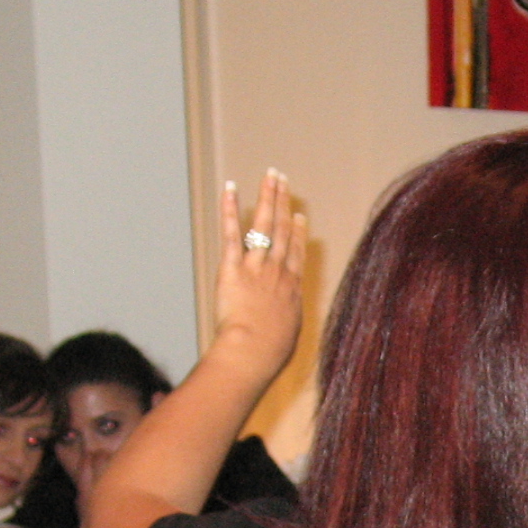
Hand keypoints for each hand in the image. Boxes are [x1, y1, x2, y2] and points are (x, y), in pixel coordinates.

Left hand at [208, 171, 305, 375]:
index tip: (298, 215)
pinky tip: (230, 189)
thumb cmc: (271, 351)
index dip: (297, 231)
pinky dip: (229, 209)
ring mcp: (256, 267)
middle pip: (282, 229)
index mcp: (292, 287)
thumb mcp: (288, 335)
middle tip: (282, 181)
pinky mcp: (233, 268)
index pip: (296, 251)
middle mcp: (278, 271)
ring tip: (270, 176)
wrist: (255, 350)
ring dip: (267, 197)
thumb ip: (286, 320)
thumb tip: (284, 324)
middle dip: (283, 202)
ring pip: (264, 225)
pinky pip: (231, 234)